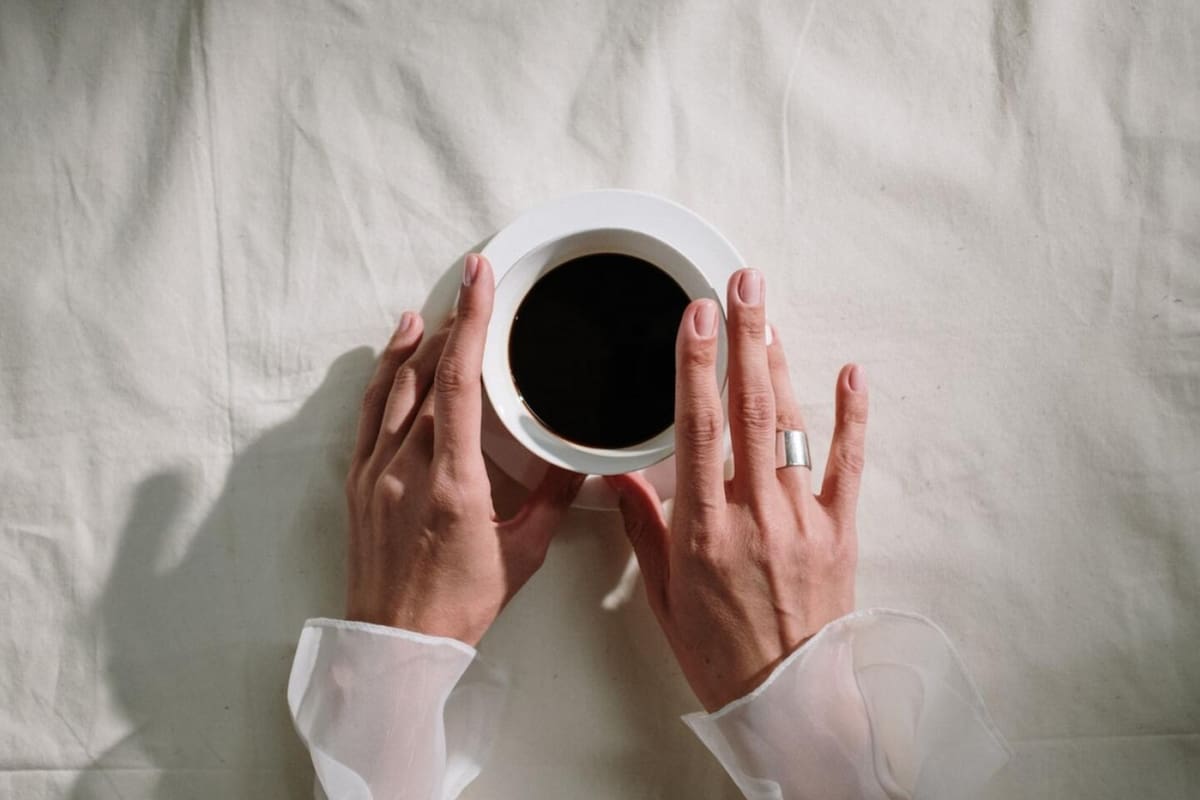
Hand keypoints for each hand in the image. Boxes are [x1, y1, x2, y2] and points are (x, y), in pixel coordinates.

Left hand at [344, 253, 584, 645]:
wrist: (396, 645)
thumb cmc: (458, 606)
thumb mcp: (523, 552)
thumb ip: (551, 499)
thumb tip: (577, 461)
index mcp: (453, 483)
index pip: (459, 382)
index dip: (469, 322)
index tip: (478, 280)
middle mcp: (406, 469)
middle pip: (427, 375)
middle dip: (452, 325)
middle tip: (470, 288)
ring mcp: (375, 474)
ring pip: (393, 390)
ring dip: (415, 346)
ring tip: (433, 311)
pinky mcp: (357, 484)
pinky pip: (368, 416)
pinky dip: (382, 379)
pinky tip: (395, 359)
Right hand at [605, 268, 868, 710]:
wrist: (788, 701)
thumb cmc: (721, 653)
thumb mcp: (663, 596)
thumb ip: (644, 530)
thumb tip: (621, 479)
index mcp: (705, 532)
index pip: (699, 431)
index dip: (697, 367)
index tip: (695, 317)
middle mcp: (756, 517)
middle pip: (751, 411)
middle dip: (745, 339)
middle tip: (742, 284)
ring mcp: (803, 521)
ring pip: (793, 428)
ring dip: (781, 365)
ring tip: (769, 315)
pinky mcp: (840, 532)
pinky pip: (849, 465)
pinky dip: (852, 418)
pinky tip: (852, 374)